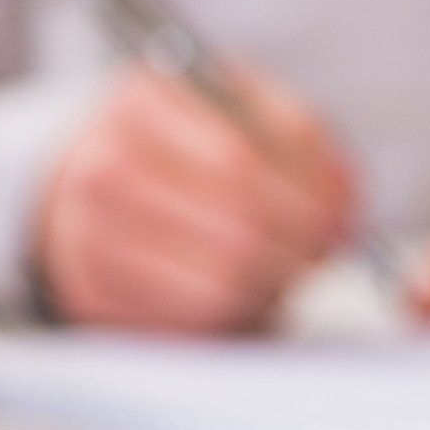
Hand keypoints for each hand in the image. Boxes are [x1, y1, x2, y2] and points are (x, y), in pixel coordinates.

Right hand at [37, 66, 353, 333]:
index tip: (340, 219)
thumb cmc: (183, 137)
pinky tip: (242, 290)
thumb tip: (342, 200)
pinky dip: (232, 315)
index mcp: (139, 106)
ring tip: (282, 270)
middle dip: (296, 252)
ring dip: (271, 289)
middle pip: (232, 233)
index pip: (240, 162)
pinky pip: (188, 326)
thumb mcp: (236, 104)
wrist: (93, 171)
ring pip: (215, 290)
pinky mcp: (91, 296)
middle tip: (320, 254)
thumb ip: (297, 137)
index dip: (306, 200)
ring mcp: (87, 239)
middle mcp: (100, 172)